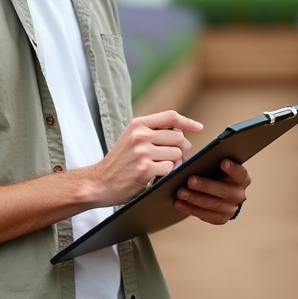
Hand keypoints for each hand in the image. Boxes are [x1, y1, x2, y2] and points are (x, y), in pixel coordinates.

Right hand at [86, 110, 201, 206]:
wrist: (99, 183)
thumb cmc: (119, 162)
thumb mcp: (131, 138)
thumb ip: (152, 131)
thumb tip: (181, 131)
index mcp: (137, 124)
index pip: (170, 116)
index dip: (187, 121)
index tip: (198, 127)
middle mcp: (140, 135)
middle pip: (178, 137)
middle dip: (181, 149)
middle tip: (174, 158)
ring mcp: (142, 152)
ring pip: (177, 153)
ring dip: (174, 163)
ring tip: (161, 168)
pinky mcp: (145, 169)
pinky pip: (170, 168)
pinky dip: (167, 174)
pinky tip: (156, 176)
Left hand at [174, 159, 249, 224]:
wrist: (222, 196)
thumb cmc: (216, 175)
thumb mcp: (217, 167)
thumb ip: (210, 163)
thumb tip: (191, 161)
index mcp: (242, 179)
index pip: (240, 173)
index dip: (232, 168)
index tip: (223, 162)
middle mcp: (239, 195)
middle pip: (223, 190)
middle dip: (205, 185)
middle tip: (190, 181)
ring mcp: (231, 209)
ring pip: (213, 204)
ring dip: (195, 198)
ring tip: (181, 193)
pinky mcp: (221, 219)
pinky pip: (205, 215)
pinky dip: (191, 209)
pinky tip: (179, 203)